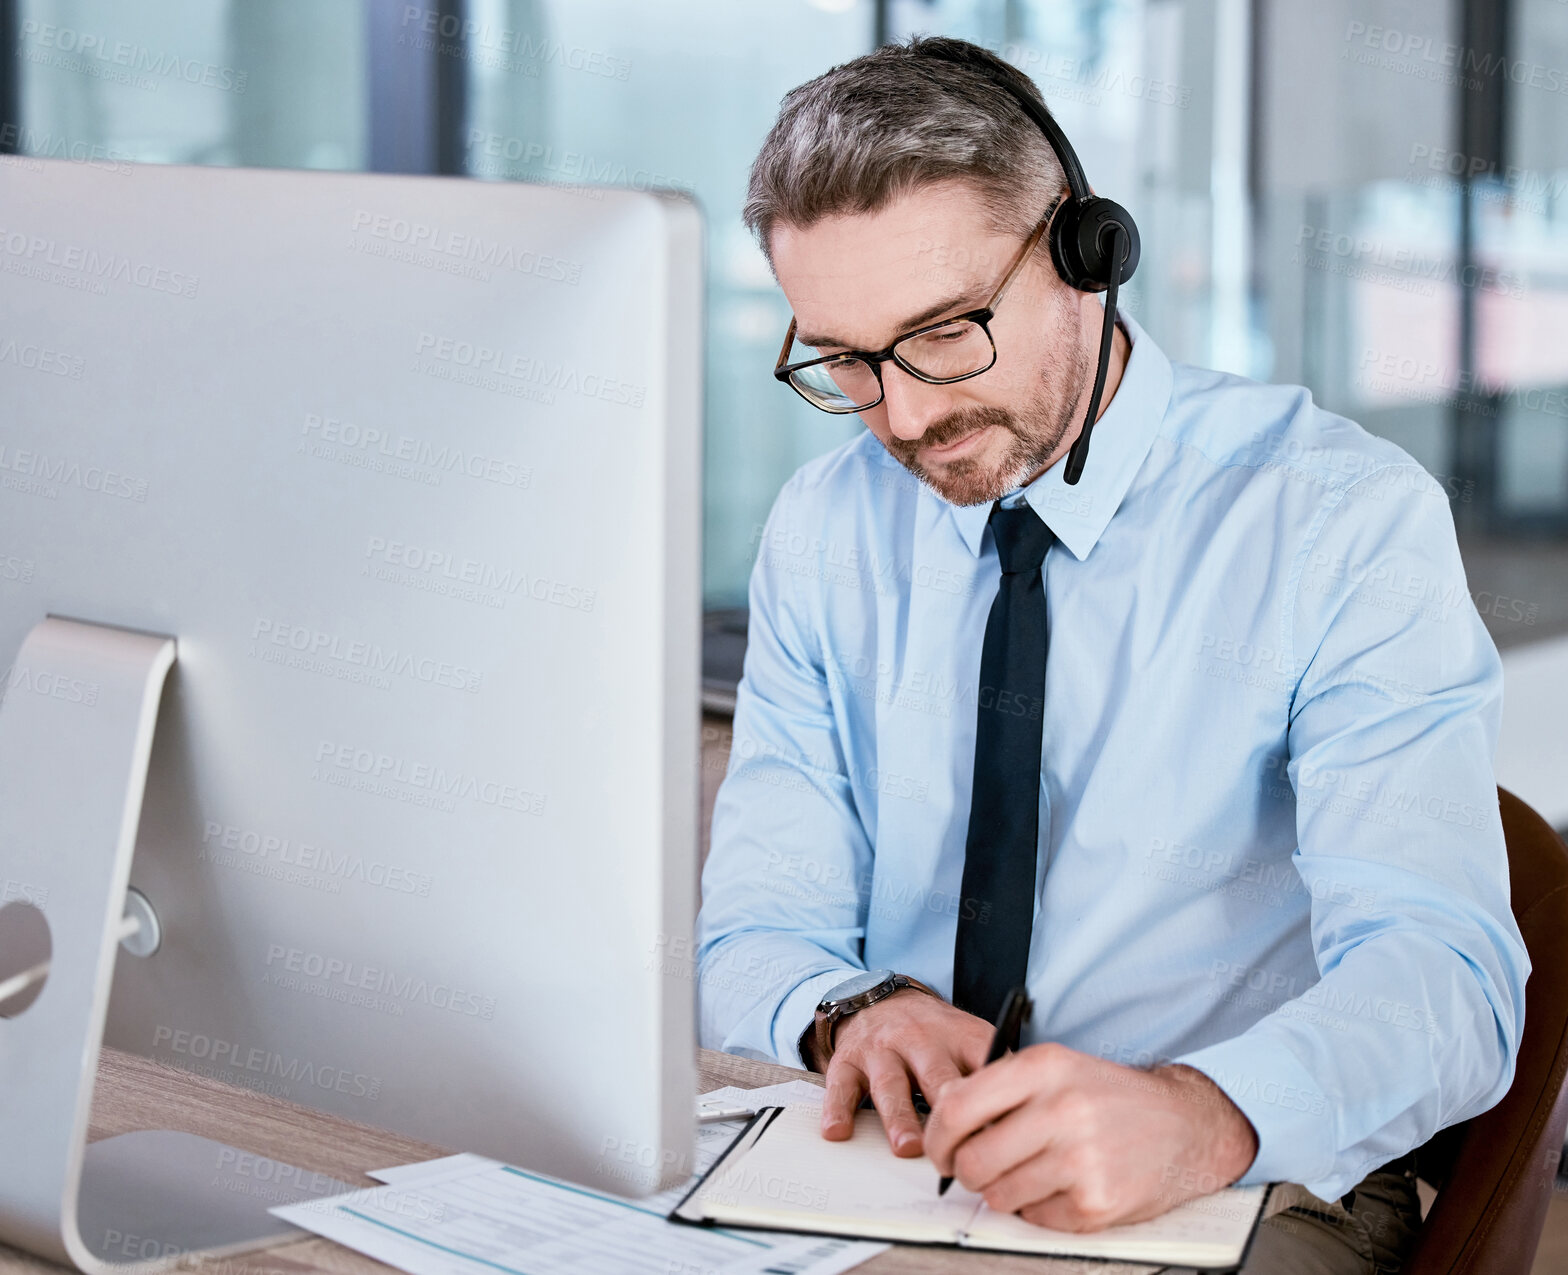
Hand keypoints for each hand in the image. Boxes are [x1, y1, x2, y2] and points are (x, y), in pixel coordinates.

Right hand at [809, 989, 993, 1157]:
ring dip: (900, 1116)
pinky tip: (837, 1132)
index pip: (983, 1062)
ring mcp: (881, 1050)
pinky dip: (838, 1109)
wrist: (879, 998)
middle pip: (936, 1075)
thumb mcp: (970, 1039)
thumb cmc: (934, 1035)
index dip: (994, 1097)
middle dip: (947, 1111)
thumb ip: (994, 1073)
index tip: (1003, 1133)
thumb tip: (1023, 1122)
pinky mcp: (847, 1061)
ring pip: (890, 1085)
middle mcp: (919, 1039)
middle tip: (957, 1147)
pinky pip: (841, 1086)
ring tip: (908, 1147)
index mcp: (959, 1036)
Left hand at [923, 1044, 1258, 1231]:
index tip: (938, 1149)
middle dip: (965, 1172)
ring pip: (998, 1196)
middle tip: (976, 1169)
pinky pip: (1034, 1219)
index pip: (957, 1106)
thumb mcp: (1056, 1069)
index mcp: (1044, 1067)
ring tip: (1030, 1173)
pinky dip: (1039, 1209)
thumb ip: (1000, 1088)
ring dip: (1003, 1192)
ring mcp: (1081, 1160)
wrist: (1185, 1125)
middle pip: (971, 1160)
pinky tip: (1062, 1186)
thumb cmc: (1110, 1097)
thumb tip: (943, 1126)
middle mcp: (1062, 1110)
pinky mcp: (1096, 1203)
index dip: (936, 1136)